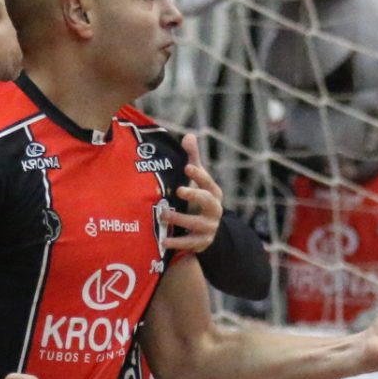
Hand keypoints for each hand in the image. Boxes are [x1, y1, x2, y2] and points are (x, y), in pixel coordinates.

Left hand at [163, 135, 223, 253]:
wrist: (212, 231)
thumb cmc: (200, 199)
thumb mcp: (200, 180)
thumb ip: (194, 159)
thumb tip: (189, 135)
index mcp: (213, 193)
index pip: (208, 182)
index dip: (199, 174)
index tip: (187, 167)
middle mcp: (214, 209)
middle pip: (208, 201)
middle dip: (195, 195)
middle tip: (179, 190)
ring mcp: (209, 227)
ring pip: (195, 223)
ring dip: (179, 219)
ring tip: (163, 214)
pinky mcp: (201, 242)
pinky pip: (189, 243)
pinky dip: (176, 243)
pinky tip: (163, 241)